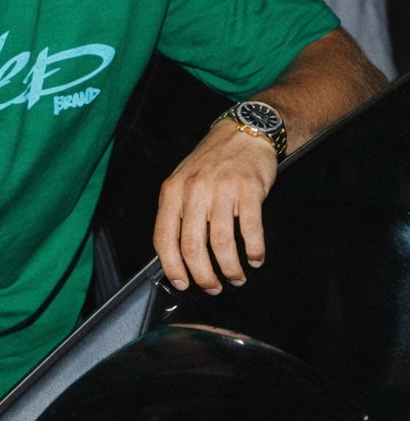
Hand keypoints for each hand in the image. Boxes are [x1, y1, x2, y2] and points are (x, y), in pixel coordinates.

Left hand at [153, 118, 277, 292]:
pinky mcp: (249, 190)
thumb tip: (177, 256)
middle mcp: (194, 191)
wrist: (244, 132)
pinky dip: (254, 251)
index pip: (164, 238)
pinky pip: (250, 230)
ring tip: (236, 278)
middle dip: (203, 275)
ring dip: (230, 269)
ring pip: (221, 243)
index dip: (172, 267)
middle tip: (212, 287)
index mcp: (173, 192)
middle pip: (192, 246)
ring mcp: (222, 190)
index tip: (181, 284)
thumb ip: (178, 213)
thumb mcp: (184, 182)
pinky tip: (255, 259)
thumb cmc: (212, 162)